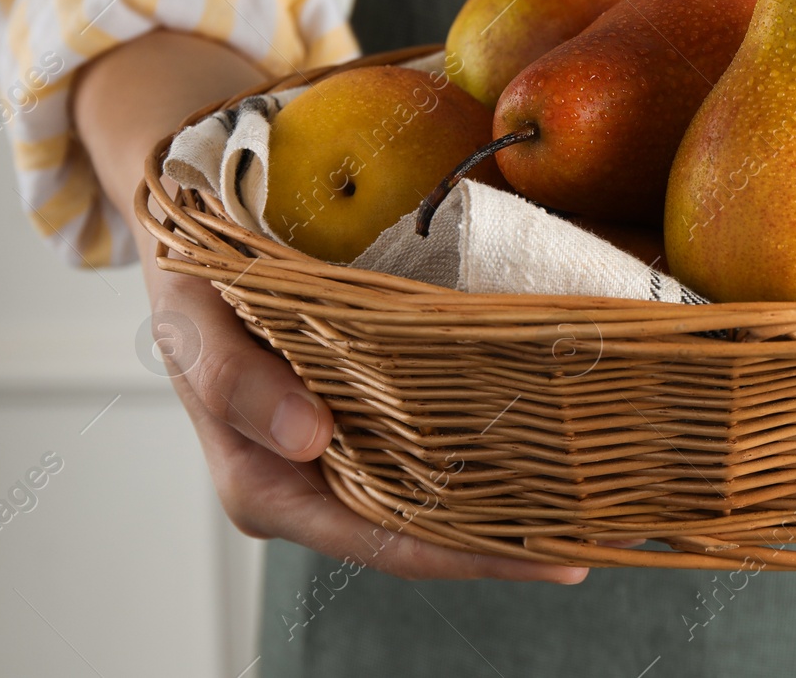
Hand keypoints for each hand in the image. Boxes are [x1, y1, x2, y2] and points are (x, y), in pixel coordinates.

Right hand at [146, 264, 585, 581]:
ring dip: (514, 501)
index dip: (470, 555)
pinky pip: (434, 449)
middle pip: (425, 532)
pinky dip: (489, 452)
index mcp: (269, 487)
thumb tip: (308, 439)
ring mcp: (343, 454)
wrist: (189, 239)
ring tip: (599, 501)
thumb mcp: (194, 323)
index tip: (552, 556)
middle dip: (513, 540)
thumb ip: (235, 384)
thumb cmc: (190, 286)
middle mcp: (313, 484)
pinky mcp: (366, 416)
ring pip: (438, 497)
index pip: (384, 540)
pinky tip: (549, 445)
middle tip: (606, 532)